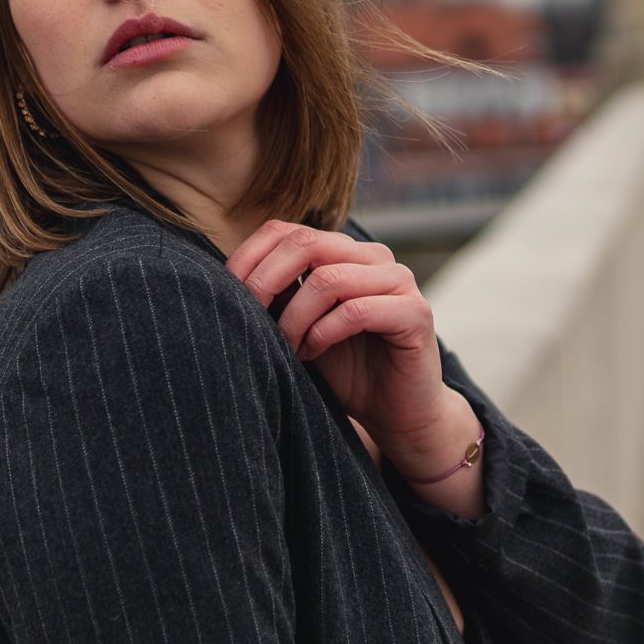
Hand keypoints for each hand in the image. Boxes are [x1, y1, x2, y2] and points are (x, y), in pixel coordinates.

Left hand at [226, 220, 473, 479]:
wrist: (396, 412)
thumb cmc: (345, 369)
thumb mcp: (300, 326)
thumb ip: (280, 296)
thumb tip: (235, 277)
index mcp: (344, 252)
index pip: (287, 231)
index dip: (250, 258)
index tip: (227, 295)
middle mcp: (374, 257)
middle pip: (306, 244)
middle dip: (266, 282)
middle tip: (251, 320)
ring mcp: (399, 281)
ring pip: (329, 279)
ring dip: (295, 318)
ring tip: (287, 348)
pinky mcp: (415, 312)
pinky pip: (357, 311)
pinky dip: (323, 333)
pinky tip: (312, 353)